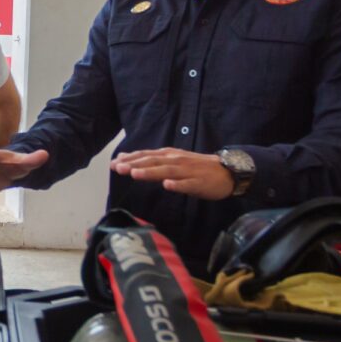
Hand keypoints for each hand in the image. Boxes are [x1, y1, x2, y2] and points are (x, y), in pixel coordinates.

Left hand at [110, 148, 234, 199]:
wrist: (228, 171)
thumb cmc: (196, 167)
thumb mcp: (172, 160)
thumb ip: (150, 161)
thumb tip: (125, 158)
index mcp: (169, 156)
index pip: (146, 156)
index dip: (130, 159)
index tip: (112, 164)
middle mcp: (176, 161)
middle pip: (153, 162)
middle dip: (134, 165)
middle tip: (118, 168)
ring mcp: (188, 171)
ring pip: (167, 171)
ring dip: (150, 172)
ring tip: (135, 174)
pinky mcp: (199, 182)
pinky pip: (187, 184)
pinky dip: (177, 184)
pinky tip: (168, 186)